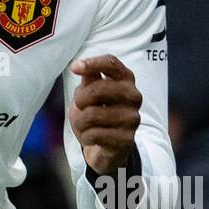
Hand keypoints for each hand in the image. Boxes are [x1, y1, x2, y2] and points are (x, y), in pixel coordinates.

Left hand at [69, 54, 142, 173]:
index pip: (112, 63)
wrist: (106, 145)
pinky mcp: (127, 139)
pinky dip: (85, 136)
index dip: (92, 63)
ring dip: (80, 121)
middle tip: (79, 106)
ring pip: (92, 114)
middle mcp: (134, 96)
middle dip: (80, 99)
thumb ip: (88, 77)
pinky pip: (94, 134)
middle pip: (98, 89)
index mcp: (126, 79)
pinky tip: (91, 137)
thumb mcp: (90, 91)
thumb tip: (78, 65)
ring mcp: (132, 118)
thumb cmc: (97, 111)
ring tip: (85, 124)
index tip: (74, 68)